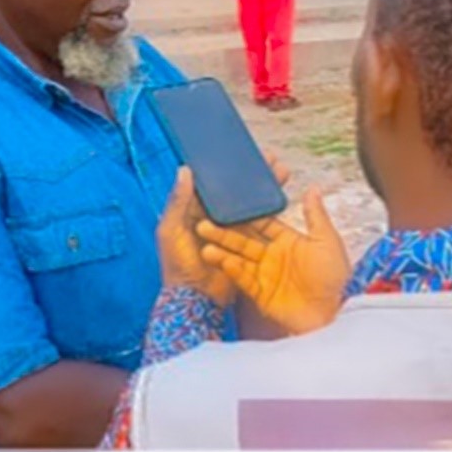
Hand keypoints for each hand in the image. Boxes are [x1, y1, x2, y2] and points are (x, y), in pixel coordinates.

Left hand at [157, 155, 291, 306]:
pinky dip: (270, 211)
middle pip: (236, 191)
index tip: (244, 152)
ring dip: (265, 188)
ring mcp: (231, 231)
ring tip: (282, 172)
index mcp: (193, 210)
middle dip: (253, 175)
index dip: (227, 167)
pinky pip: (259, 224)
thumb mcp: (170, 231)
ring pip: (250, 204)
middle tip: (270, 158)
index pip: (213, 183)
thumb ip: (177, 202)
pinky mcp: (245, 244)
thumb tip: (185, 169)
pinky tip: (281, 199)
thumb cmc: (177, 265)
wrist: (195, 300)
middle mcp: (214, 217)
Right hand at [197, 187, 350, 335]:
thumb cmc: (335, 277)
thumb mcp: (327, 241)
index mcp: (288, 240)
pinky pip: (243, 278)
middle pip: (244, 240)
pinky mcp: (261, 294)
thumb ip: (315, 215)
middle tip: (204, 223)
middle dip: (224, 233)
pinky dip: (231, 269)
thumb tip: (313, 188)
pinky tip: (220, 260)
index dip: (245, 215)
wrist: (333, 313)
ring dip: (222, 251)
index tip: (226, 204)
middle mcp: (273, 256)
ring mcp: (265, 275)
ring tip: (205, 243)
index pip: (262, 223)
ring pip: (239, 259)